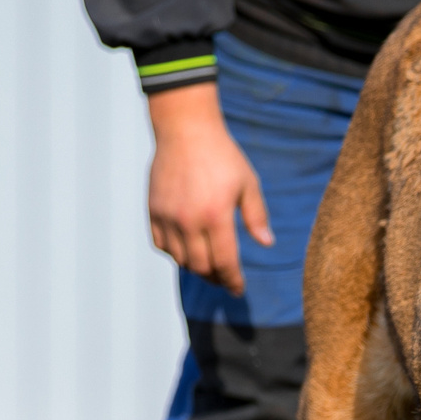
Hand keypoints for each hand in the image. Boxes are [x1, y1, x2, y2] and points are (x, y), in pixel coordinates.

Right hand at [146, 83, 272, 295]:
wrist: (186, 130)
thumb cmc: (222, 155)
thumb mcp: (247, 183)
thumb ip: (256, 215)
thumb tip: (267, 243)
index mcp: (216, 215)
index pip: (225, 262)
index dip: (233, 280)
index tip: (238, 289)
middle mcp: (189, 221)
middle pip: (201, 267)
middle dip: (216, 277)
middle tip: (225, 278)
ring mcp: (168, 217)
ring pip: (179, 259)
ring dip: (195, 267)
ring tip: (208, 264)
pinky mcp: (154, 210)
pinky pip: (161, 244)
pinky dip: (174, 252)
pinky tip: (186, 248)